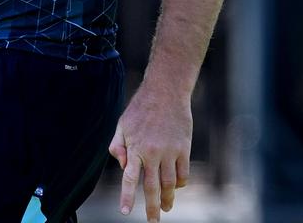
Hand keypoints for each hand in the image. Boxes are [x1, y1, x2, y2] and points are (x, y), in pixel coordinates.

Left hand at [108, 84, 191, 221]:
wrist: (165, 91)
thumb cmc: (141, 108)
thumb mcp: (122, 124)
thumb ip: (118, 145)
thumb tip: (122, 166)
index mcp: (135, 147)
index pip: (130, 178)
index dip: (127, 196)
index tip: (125, 212)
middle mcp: (152, 152)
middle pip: (152, 187)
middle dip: (152, 207)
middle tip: (153, 221)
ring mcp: (170, 151)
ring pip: (170, 184)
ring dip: (168, 199)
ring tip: (166, 208)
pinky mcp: (184, 148)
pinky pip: (183, 174)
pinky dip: (180, 184)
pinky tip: (176, 187)